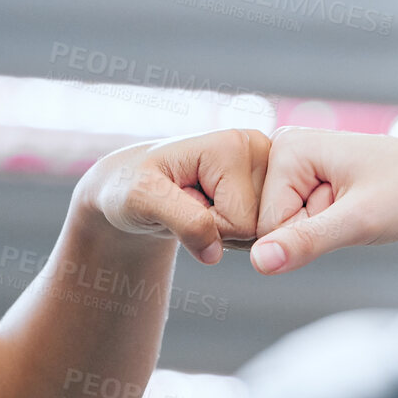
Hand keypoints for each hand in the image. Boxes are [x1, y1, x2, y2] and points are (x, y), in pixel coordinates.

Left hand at [78, 128, 271, 264]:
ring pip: (262, 233)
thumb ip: (183, 221)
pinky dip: (233, 232)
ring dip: (225, 232)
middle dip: (220, 229)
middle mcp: (260, 149)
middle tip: (190, 206)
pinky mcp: (267, 182)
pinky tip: (212, 210)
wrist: (130, 185)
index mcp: (235, 144)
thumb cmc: (131, 185)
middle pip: (258, 228)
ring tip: (198, 206)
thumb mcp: (142, 198)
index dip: (208, 227)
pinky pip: (263, 232)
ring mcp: (266, 166)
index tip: (182, 202)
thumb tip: (215, 253)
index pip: (242, 222)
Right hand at [249, 127, 397, 274]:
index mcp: (288, 146)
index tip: (349, 210)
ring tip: (356, 207)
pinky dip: (327, 227)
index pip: (266, 224)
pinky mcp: (307, 179)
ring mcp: (295, 165)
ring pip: (285, 227)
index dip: (306, 235)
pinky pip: (299, 223)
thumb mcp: (359, 222)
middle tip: (353, 209)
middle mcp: (285, 149)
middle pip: (270, 224)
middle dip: (312, 230)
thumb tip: (259, 262)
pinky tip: (352, 208)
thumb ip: (306, 241)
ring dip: (322, 230)